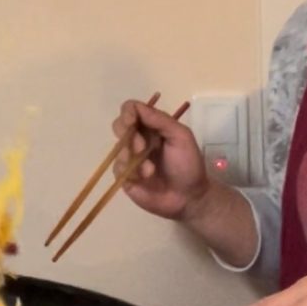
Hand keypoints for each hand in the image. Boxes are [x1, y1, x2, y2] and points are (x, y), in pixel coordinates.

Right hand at [111, 99, 207, 220]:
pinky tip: (145, 177)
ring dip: (132, 156)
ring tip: (150, 169)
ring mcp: (130, 157)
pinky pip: (118, 166)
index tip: (132, 121)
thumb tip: (137, 107)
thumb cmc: (188, 164)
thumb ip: (161, 120)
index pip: (131, 109)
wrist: (189, 197)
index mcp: (152, 126)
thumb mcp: (181, 136)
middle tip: (141, 147)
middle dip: (127, 134)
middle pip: (119, 125)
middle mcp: (138, 138)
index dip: (128, 113)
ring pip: (117, 147)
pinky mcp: (125, 175)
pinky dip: (131, 170)